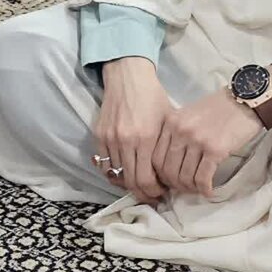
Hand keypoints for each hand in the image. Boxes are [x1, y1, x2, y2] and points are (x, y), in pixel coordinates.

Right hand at [95, 57, 171, 202]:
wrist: (128, 76)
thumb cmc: (153, 96)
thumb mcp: (168, 121)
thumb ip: (167, 148)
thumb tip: (172, 175)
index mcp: (145, 138)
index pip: (145, 180)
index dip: (153, 192)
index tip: (162, 193)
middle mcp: (124, 141)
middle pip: (130, 182)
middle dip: (142, 194)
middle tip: (152, 196)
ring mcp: (109, 138)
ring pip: (116, 176)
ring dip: (128, 184)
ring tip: (139, 185)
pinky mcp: (99, 134)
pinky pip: (104, 163)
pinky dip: (114, 173)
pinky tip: (125, 172)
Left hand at [153, 64, 271, 197]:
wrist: (245, 100)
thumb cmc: (218, 108)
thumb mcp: (189, 115)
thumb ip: (176, 134)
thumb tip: (169, 164)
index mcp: (171, 121)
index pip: (156, 157)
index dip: (161, 175)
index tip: (171, 181)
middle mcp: (180, 130)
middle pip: (168, 170)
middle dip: (176, 185)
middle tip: (186, 189)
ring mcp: (197, 140)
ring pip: (185, 177)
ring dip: (191, 189)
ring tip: (199, 189)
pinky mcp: (215, 149)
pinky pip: (203, 178)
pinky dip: (205, 189)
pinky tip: (209, 191)